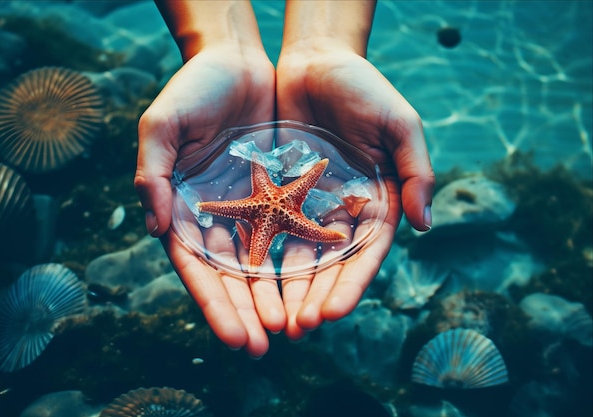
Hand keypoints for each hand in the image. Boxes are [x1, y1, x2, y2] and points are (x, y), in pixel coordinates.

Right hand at [134, 44, 280, 356]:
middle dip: (244, 312)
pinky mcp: (276, 194)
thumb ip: (153, 172)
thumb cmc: (193, 88)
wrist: (236, 61)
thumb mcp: (162, 124)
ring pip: (261, 262)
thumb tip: (154, 225)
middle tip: (263, 348)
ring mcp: (246, 208)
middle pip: (229, 275)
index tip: (233, 336)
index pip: (196, 267)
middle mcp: (214, 216)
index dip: (213, 303)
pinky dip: (297, 259)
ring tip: (292, 328)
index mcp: (181, 208)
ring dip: (273, 295)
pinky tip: (311, 286)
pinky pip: (288, 231)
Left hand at [275, 47, 434, 339]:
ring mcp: (311, 206)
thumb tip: (425, 223)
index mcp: (379, 202)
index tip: (331, 312)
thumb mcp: (399, 123)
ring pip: (298, 256)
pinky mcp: (280, 195)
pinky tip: (249, 283)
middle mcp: (345, 211)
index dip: (350, 284)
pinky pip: (270, 230)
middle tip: (297, 329)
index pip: (366, 254)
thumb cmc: (363, 87)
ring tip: (272, 320)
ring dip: (287, 289)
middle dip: (314, 297)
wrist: (314, 61)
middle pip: (330, 265)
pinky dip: (263, 256)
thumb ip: (415, 171)